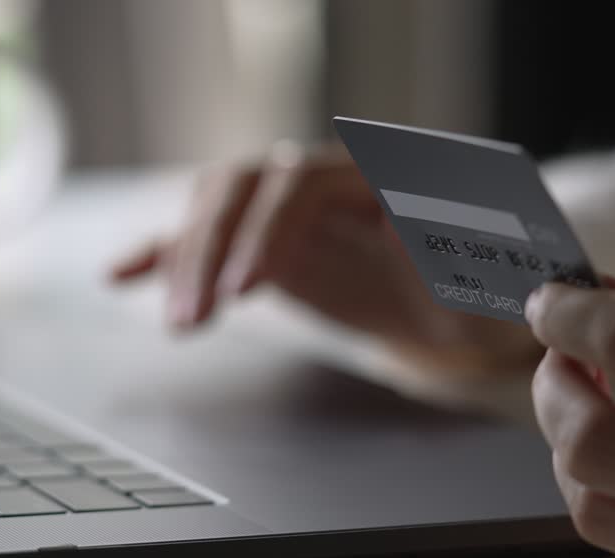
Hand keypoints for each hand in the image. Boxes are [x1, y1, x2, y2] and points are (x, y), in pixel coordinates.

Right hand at [110, 142, 539, 377]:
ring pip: (214, 208)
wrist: (475, 306)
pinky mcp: (265, 244)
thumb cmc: (491, 293)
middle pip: (242, 187)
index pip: (300, 184)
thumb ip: (460, 252)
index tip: (245, 288)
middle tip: (197, 318)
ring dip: (187, 259)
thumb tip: (413, 216)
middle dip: (211, 249)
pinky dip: (162, 252)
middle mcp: (320, 179)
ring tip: (181, 324)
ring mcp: (287, 210)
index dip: (267, 231)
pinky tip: (122, 276)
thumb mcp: (492, 279)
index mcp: (374, 176)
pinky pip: (204, 237)